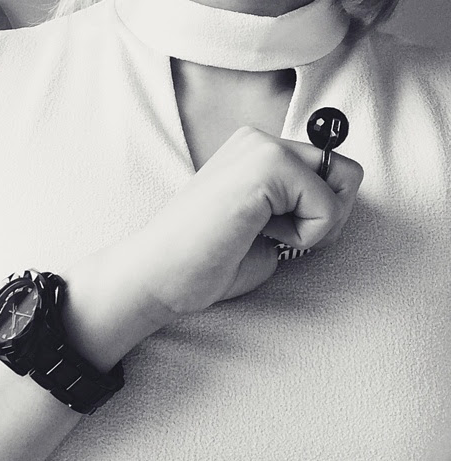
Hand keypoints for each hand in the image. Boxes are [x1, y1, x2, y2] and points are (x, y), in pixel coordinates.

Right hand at [135, 126, 363, 314]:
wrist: (160, 275)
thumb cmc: (207, 261)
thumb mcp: (265, 226)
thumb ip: (298, 207)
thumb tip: (336, 205)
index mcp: (256, 152)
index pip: (327, 172)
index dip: (319, 213)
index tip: (279, 232)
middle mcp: (260, 140)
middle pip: (345, 171)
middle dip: (330, 215)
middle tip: (285, 237)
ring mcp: (263, 147)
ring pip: (344, 182)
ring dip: (317, 224)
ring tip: (266, 235)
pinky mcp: (266, 166)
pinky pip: (327, 207)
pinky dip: (307, 236)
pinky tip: (260, 236)